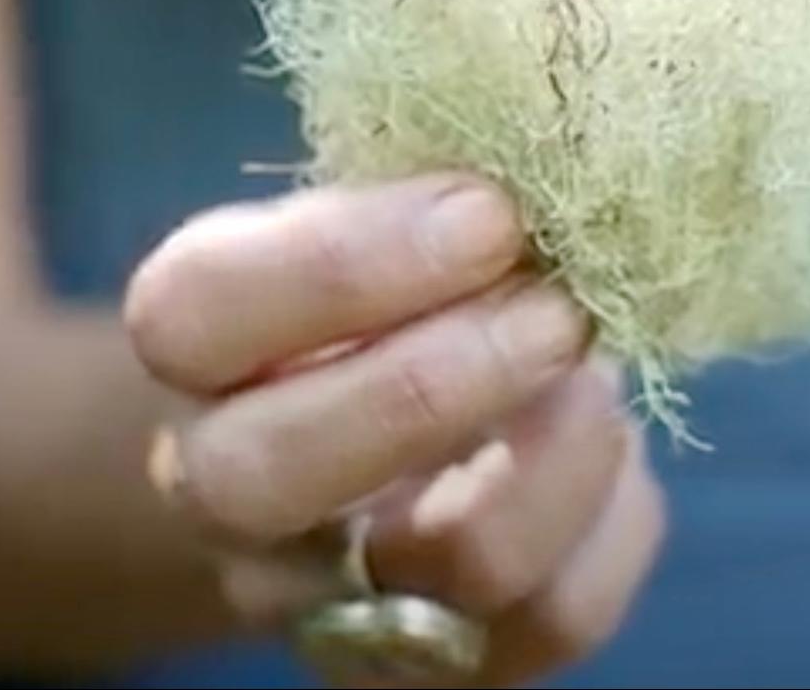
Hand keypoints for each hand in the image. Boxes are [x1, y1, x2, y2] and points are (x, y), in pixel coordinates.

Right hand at [122, 173, 664, 686]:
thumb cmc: (399, 288)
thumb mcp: (379, 218)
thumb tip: (543, 168)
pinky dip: (614, 514)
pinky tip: (609, 440)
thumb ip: (423, 199)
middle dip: (439, 382)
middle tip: (553, 309)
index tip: (488, 214)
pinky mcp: (440, 661)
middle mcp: (226, 488)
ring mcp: (326, 595)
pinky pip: (553, 613)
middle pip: (268, 474)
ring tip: (594, 367)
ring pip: (446, 560)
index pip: (198, 313)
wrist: (394, 438)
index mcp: (195, 346)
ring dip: (558, 445)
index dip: (349, 263)